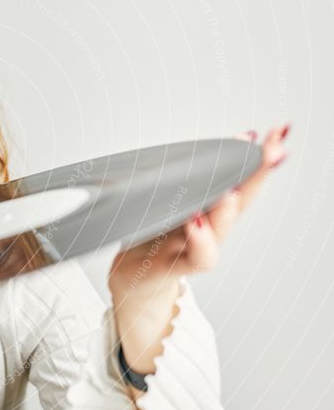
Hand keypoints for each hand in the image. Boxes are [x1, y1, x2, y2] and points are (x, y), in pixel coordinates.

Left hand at [108, 124, 289, 380]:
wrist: (132, 279)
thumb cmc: (150, 234)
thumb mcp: (165, 200)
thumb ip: (184, 177)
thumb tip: (195, 144)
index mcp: (207, 205)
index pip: (237, 177)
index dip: (257, 156)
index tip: (277, 130)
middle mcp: (207, 226)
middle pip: (239, 199)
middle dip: (257, 174)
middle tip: (274, 150)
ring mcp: (191, 247)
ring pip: (219, 229)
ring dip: (227, 209)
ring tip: (231, 190)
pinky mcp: (171, 266)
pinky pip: (194, 258)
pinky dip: (200, 241)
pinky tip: (196, 222)